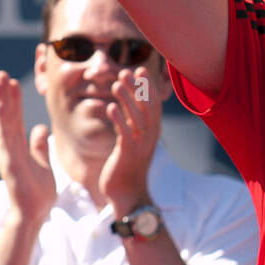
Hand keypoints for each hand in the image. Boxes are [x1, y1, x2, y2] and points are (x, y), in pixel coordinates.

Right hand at [0, 71, 55, 226]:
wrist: (34, 213)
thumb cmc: (38, 192)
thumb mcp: (43, 163)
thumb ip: (39, 146)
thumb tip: (40, 128)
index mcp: (18, 146)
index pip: (16, 118)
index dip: (14, 100)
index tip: (14, 82)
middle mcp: (10, 147)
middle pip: (6, 116)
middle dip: (3, 95)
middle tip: (0, 74)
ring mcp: (8, 154)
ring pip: (3, 123)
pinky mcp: (9, 162)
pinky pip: (5, 138)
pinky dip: (2, 121)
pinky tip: (0, 106)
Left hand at [99, 66, 162, 218]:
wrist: (128, 195)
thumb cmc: (129, 167)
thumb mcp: (135, 143)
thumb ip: (135, 124)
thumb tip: (131, 107)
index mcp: (153, 131)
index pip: (154, 103)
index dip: (147, 86)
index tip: (139, 70)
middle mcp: (150, 136)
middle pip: (147, 106)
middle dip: (137, 87)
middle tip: (125, 71)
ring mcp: (140, 145)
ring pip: (136, 116)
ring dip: (127, 99)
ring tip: (116, 84)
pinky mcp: (128, 154)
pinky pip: (125, 133)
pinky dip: (119, 119)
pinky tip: (110, 107)